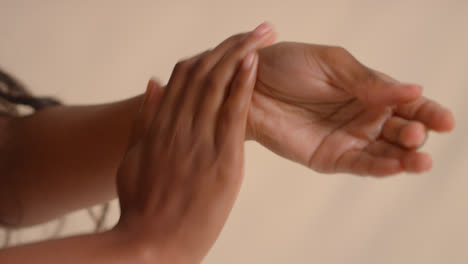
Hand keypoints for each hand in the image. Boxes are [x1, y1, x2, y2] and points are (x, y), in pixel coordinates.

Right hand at [113, 23, 269, 263]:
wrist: (150, 245)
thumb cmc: (140, 206)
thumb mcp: (131, 159)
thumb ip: (143, 121)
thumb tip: (153, 83)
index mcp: (159, 127)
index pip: (182, 78)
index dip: (206, 55)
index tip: (224, 42)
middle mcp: (178, 127)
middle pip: (203, 74)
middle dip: (229, 46)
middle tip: (254, 29)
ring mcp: (199, 142)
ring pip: (217, 86)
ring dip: (240, 55)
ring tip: (260, 35)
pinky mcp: (221, 161)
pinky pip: (232, 113)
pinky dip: (243, 85)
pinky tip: (254, 63)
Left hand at [248, 42, 454, 175]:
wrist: (248, 85)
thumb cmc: (288, 65)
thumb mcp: (332, 64)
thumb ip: (369, 81)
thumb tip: (413, 90)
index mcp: (369, 90)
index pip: (407, 103)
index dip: (428, 112)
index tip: (445, 120)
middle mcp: (362, 117)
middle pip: (400, 131)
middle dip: (414, 135)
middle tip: (415, 134)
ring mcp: (347, 139)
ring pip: (384, 153)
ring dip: (404, 158)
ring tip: (418, 159)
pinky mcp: (328, 157)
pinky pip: (359, 165)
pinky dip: (378, 167)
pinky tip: (394, 166)